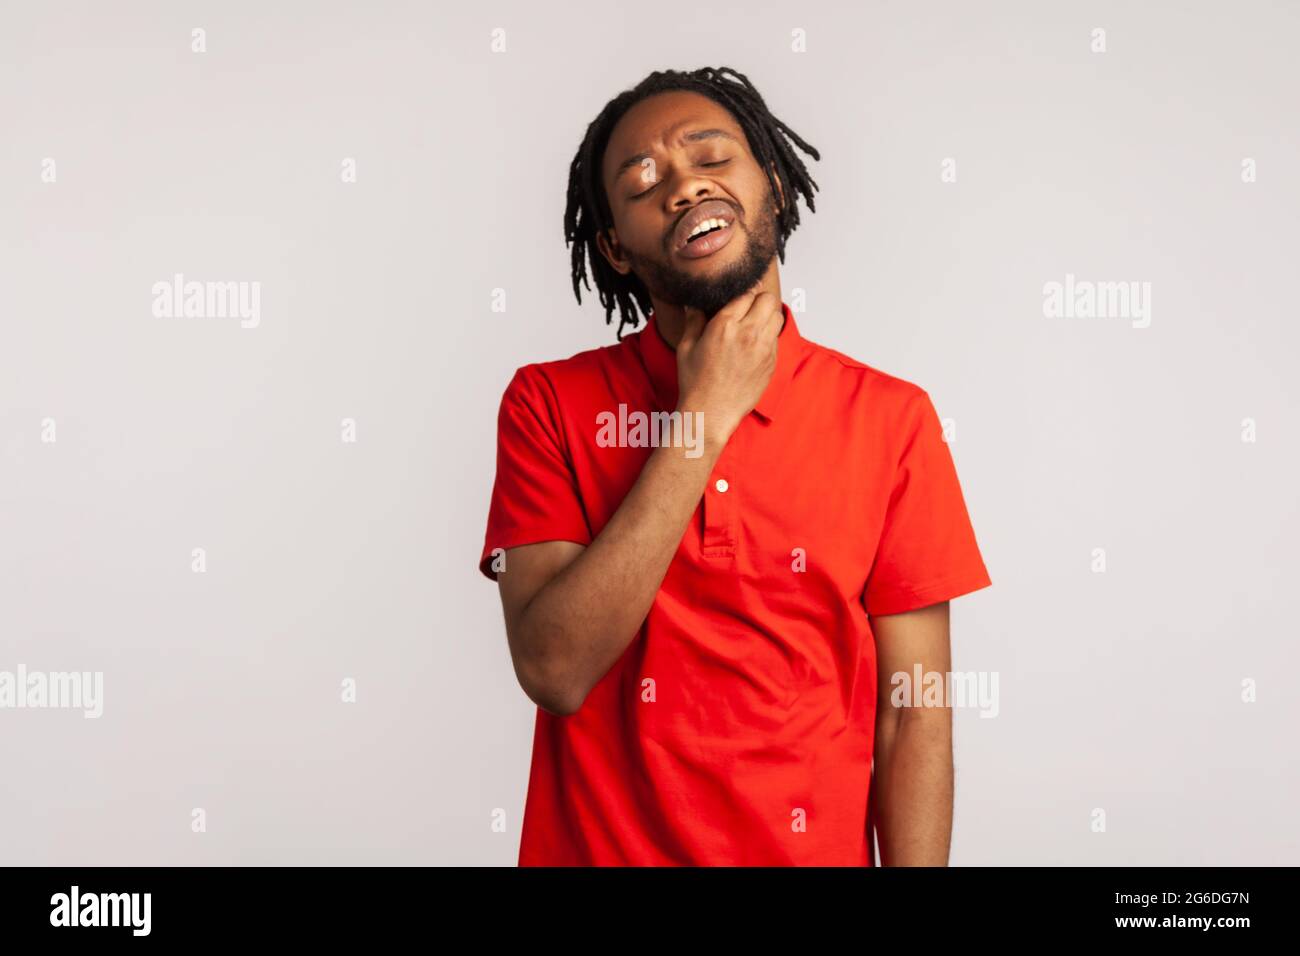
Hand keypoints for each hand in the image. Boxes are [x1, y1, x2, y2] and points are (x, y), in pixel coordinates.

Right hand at [675, 284, 781, 444]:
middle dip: (757, 301)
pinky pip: (776, 338)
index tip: (734, 302)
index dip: (740, 295)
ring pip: (777, 316)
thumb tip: (694, 304)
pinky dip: (768, 335)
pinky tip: (754, 344)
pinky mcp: (771, 363)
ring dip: (767, 316)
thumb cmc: (695, 382)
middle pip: (767, 299)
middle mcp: (748, 333)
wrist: (711, 413)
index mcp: (725, 325)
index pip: (745, 294)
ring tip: (753, 325)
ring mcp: (763, 349)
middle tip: (747, 309)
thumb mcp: (686, 347)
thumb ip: (693, 320)